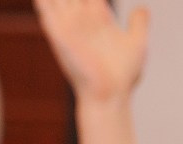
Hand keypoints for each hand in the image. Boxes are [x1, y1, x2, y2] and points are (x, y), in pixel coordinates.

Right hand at [35, 0, 145, 143]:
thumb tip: (140, 9)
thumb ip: (138, 23)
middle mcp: (81, 19)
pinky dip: (42, 1)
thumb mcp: (137, 41)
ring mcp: (69, 25)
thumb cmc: (123, 74)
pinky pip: (46, 10)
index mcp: (98, 18)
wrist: (110, 95)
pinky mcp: (59, 34)